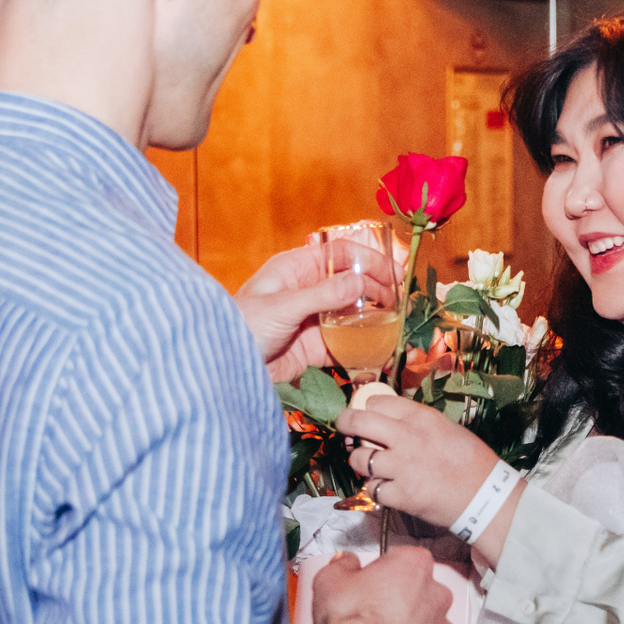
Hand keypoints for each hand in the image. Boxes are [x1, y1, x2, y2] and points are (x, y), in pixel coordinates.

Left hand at [234, 241, 396, 382]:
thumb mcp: (282, 307)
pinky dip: (364, 348)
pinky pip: (346, 344)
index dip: (370, 261)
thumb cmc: (241, 327)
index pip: (342, 254)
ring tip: (397, 327)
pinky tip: (380, 352)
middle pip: (353, 283)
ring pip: (354, 314)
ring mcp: (314, 319)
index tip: (394, 275)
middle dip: (379, 291)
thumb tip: (361, 281)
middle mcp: (309, 290)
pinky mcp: (315, 347)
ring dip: (375, 320)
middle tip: (399, 305)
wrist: (223, 369)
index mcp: (297, 269)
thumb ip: (322, 295)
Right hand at [309, 548, 453, 623]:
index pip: (404, 558)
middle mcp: (436, 595)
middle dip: (402, 600)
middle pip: (422, 591)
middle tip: (374, 611)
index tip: (370, 580)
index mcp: (414, 566)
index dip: (384, 570)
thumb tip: (346, 563)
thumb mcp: (330, 580)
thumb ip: (342, 565)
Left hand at [336, 395, 499, 529]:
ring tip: (369, 465)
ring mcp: (402, 468)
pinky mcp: (401, 495)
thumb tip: (390, 420)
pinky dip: (375, 489)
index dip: (368, 408)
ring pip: (359, 458)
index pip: (377, 402)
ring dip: (360, 461)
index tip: (367, 414)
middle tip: (345, 428)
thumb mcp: (447, 429)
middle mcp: (408, 438)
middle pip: (358, 422)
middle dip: (346, 423)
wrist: (487, 497)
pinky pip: (372, 489)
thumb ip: (417, 423)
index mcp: (422, 418)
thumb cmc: (472, 462)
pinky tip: (385, 488)